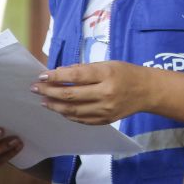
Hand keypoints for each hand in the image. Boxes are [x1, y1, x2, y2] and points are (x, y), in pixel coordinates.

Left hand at [32, 61, 148, 124]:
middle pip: (70, 95)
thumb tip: (60, 73)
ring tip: (43, 100)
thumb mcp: (108, 64)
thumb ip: (85, 69)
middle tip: (36, 88)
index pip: (75, 75)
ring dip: (54, 105)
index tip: (42, 76)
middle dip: (49, 91)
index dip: (56, 76)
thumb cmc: (126, 73)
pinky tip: (59, 109)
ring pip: (72, 110)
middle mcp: (105, 93)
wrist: (147, 91)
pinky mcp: (105, 120)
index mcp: (106, 74)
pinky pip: (81, 119)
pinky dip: (68, 114)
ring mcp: (105, 109)